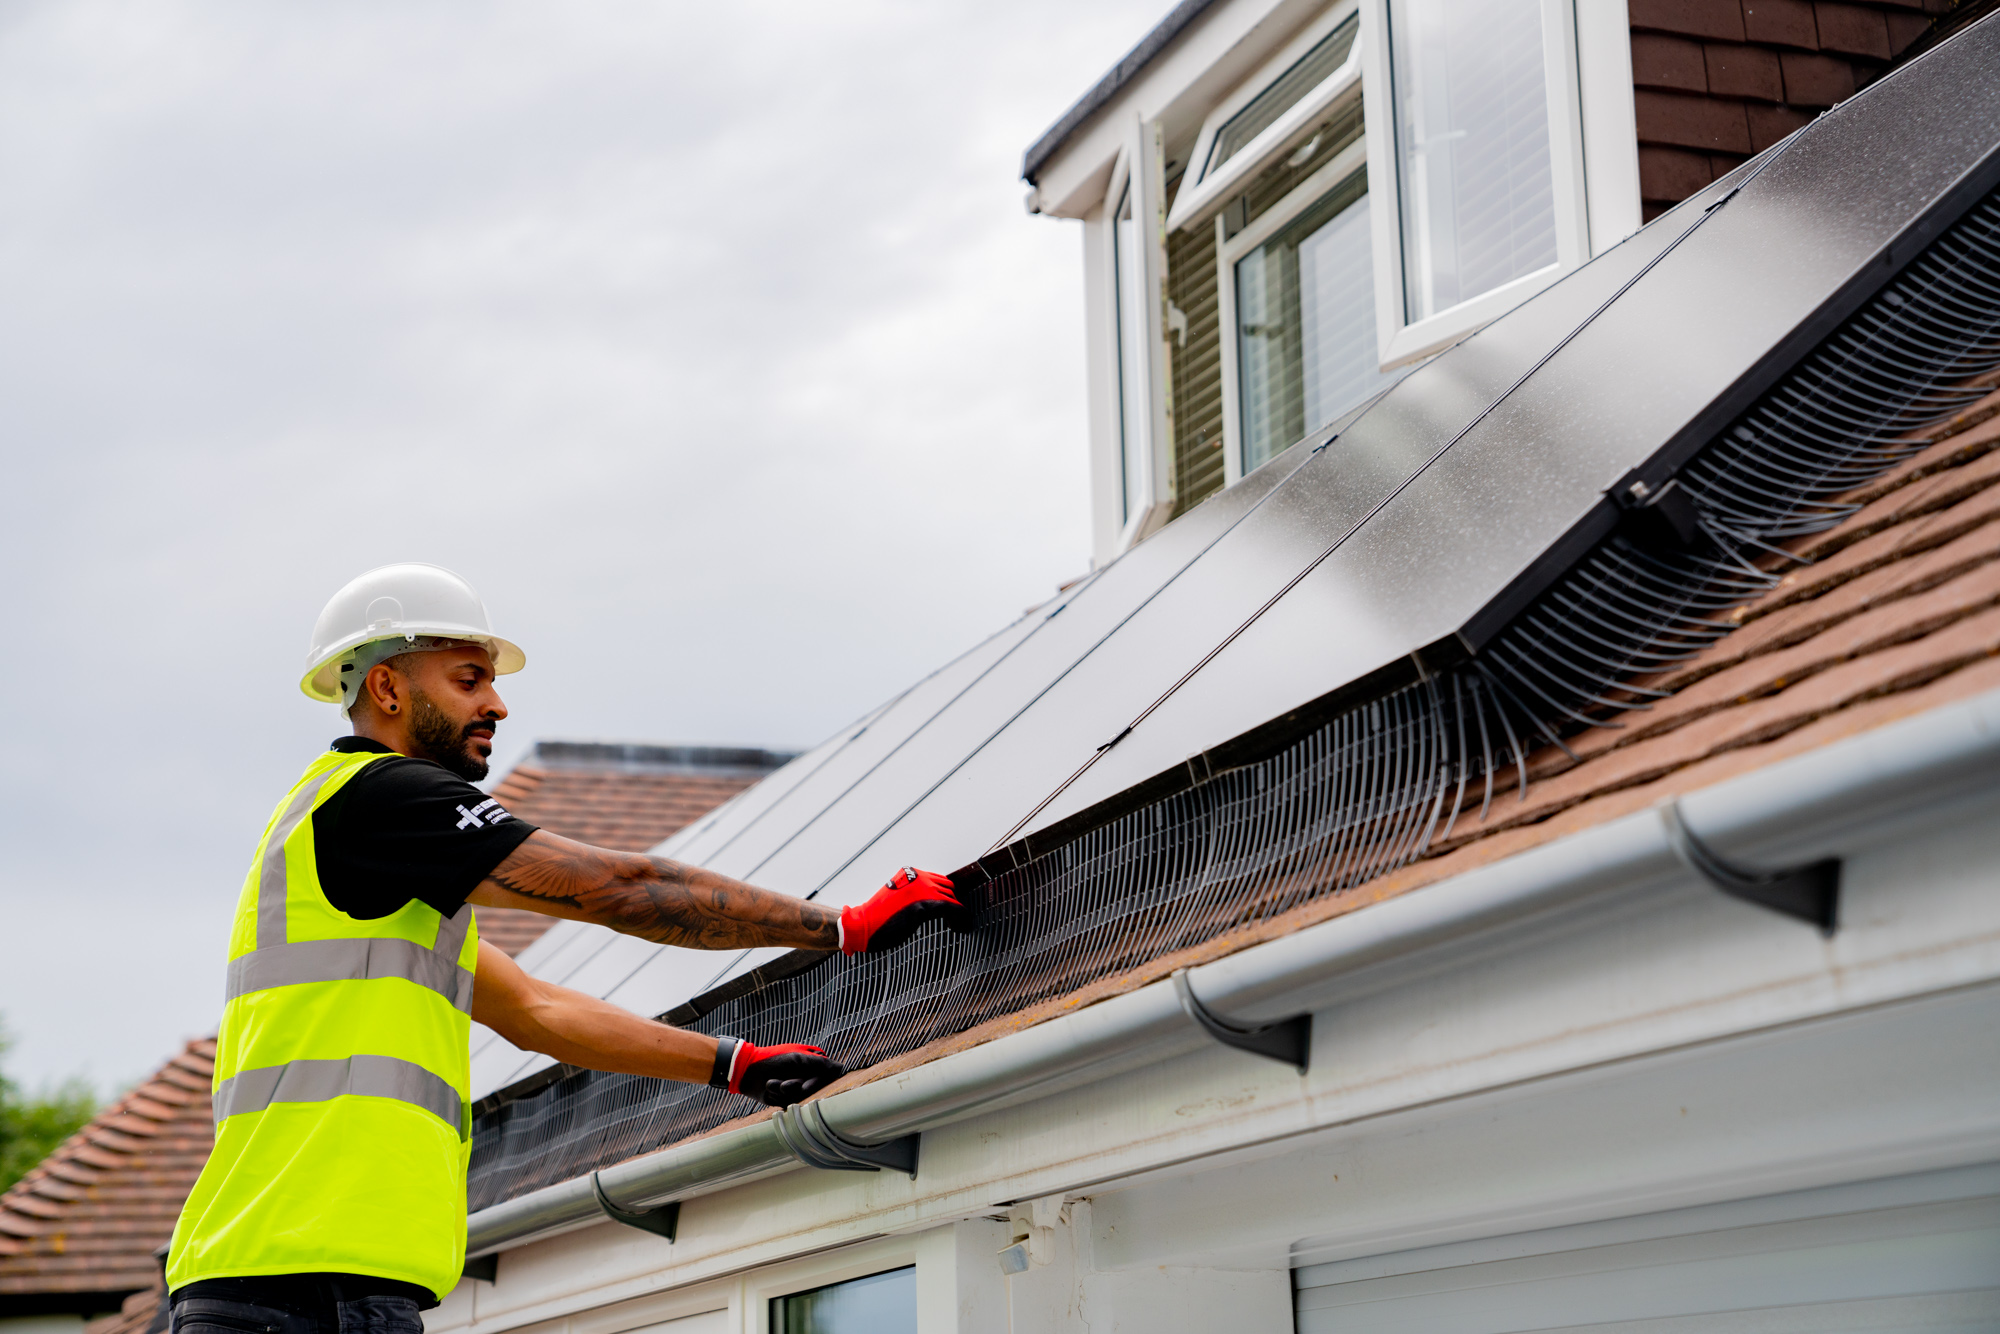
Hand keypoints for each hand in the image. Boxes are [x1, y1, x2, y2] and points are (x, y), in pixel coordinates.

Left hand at [715, 1038, 845, 1105]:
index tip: (806, 1085)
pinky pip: (789, 1104)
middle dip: (797, 1087)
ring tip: (771, 1082)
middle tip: (784, 1084)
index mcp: (813, 1067)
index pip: (829, 1077)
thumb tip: (841, 1069)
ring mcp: (796, 1091)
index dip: (821, 1083)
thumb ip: (818, 1063)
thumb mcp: (797, 1058)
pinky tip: (769, 1087)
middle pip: (814, 1091)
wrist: (746, 1069)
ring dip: (784, 1091)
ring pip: (800, 1098)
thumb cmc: (773, 1058)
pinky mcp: (785, 1101)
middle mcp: (807, 1079)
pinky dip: (777, 1096)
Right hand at [839, 867, 961, 953]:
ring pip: (952, 898)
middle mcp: (918, 877)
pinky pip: (953, 908)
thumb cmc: (878, 917)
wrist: (863, 925)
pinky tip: (960, 926)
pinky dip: (961, 917)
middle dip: (953, 903)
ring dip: (958, 912)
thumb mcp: (897, 899)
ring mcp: (923, 889)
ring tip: (958, 924)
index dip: (946, 895)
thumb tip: (932, 905)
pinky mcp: (926, 904)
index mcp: (910, 874)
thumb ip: (914, 897)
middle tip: (954, 918)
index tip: (950, 910)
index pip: (938, 880)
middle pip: (948, 887)